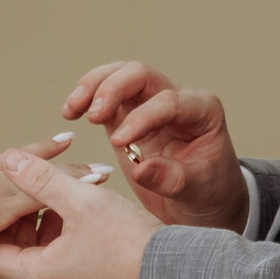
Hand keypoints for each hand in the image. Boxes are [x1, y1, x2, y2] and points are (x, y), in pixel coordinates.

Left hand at [0, 146, 160, 278]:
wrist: (176, 278)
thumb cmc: (131, 243)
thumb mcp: (82, 200)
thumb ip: (42, 178)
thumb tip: (10, 161)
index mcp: (39, 277)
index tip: (14, 199)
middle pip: (16, 258)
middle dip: (24, 223)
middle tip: (41, 195)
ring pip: (42, 262)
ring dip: (47, 231)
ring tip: (68, 203)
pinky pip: (63, 270)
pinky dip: (65, 245)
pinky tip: (87, 221)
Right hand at [62, 62, 247, 232]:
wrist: (205, 203)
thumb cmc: (209, 193)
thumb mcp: (197, 191)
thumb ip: (171, 179)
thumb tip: (140, 169)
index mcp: (202, 111)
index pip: (168, 102)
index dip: (141, 118)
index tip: (119, 143)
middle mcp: (177, 99)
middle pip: (140, 75)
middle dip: (113, 89)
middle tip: (93, 116)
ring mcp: (150, 104)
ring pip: (119, 75)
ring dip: (93, 86)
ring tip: (72, 109)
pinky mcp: (129, 115)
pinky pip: (106, 96)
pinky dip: (86, 98)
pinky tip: (70, 113)